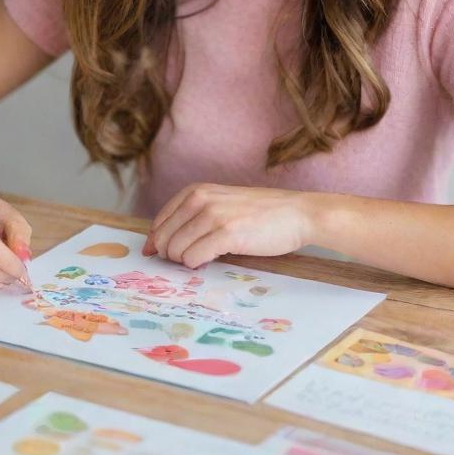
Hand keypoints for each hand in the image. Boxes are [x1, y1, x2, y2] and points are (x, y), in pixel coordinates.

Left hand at [143, 183, 320, 267]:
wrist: (297, 214)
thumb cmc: (260, 213)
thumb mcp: (221, 203)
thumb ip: (193, 217)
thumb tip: (156, 245)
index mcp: (197, 190)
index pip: (160, 221)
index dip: (159, 242)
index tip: (163, 255)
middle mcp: (201, 199)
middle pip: (164, 237)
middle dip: (171, 254)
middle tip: (189, 259)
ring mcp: (213, 216)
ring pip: (176, 250)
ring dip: (185, 260)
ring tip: (205, 258)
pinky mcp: (227, 234)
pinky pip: (193, 258)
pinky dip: (197, 264)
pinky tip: (211, 260)